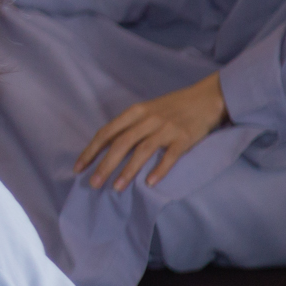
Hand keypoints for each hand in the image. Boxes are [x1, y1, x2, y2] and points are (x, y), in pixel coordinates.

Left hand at [75, 73, 228, 190]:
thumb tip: (106, 148)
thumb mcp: (147, 110)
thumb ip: (129, 126)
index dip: (91, 151)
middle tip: (92, 184)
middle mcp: (148, 119)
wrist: (207, 97)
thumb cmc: (173, 107)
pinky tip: (149, 183)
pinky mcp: (185, 138)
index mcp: (135, 112)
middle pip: (121, 143)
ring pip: (142, 150)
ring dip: (128, 170)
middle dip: (104, 165)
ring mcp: (167, 128)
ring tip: (116, 188)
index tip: (78, 168)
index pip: (106, 132)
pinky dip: (159, 169)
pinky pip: (170, 156)